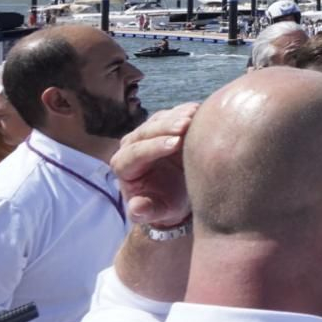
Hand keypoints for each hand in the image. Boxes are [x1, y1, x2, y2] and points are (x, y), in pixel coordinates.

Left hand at [112, 103, 197, 226]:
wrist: (177, 193)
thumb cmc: (165, 204)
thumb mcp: (157, 212)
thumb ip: (145, 211)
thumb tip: (137, 207)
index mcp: (124, 167)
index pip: (135, 153)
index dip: (154, 147)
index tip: (175, 144)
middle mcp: (131, 146)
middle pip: (145, 132)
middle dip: (165, 127)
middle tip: (186, 124)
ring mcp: (148, 132)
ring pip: (159, 119)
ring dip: (176, 115)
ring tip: (193, 115)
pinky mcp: (164, 124)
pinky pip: (173, 113)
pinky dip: (186, 110)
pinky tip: (198, 110)